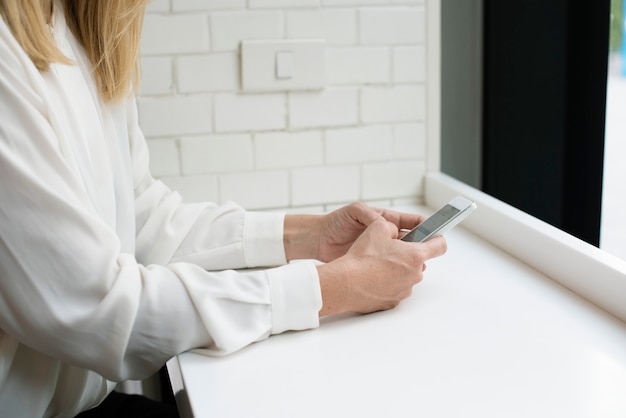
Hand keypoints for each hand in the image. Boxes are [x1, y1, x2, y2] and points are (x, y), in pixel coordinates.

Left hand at [284, 202, 425, 262]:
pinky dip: (395, 272)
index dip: (426, 226)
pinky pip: (391, 270)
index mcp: (386, 221)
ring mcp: (381, 253)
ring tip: (408, 264)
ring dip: (409, 262)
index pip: (413, 223)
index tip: (435, 231)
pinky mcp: (373, 265)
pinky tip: (394, 274)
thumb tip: (386, 222)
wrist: (318, 240)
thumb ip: (371, 215)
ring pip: (404, 259)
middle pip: (413, 243)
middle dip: (419, 248)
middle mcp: (386, 237)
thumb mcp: (355, 211)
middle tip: (421, 252)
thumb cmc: (335, 222)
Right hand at [316, 218, 446, 315]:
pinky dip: (386, 282)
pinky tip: (371, 277)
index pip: (440, 246)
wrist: (345, 284)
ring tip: (376, 264)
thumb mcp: (377, 227)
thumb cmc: (362, 258)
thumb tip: (394, 231)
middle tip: (390, 249)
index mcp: (415, 256)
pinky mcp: (392, 301)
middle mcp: (414, 275)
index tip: (432, 235)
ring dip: (396, 269)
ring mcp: (404, 290)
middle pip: (419, 261)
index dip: (437, 237)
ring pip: (405, 275)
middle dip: (407, 254)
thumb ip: (392, 226)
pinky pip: (394, 288)